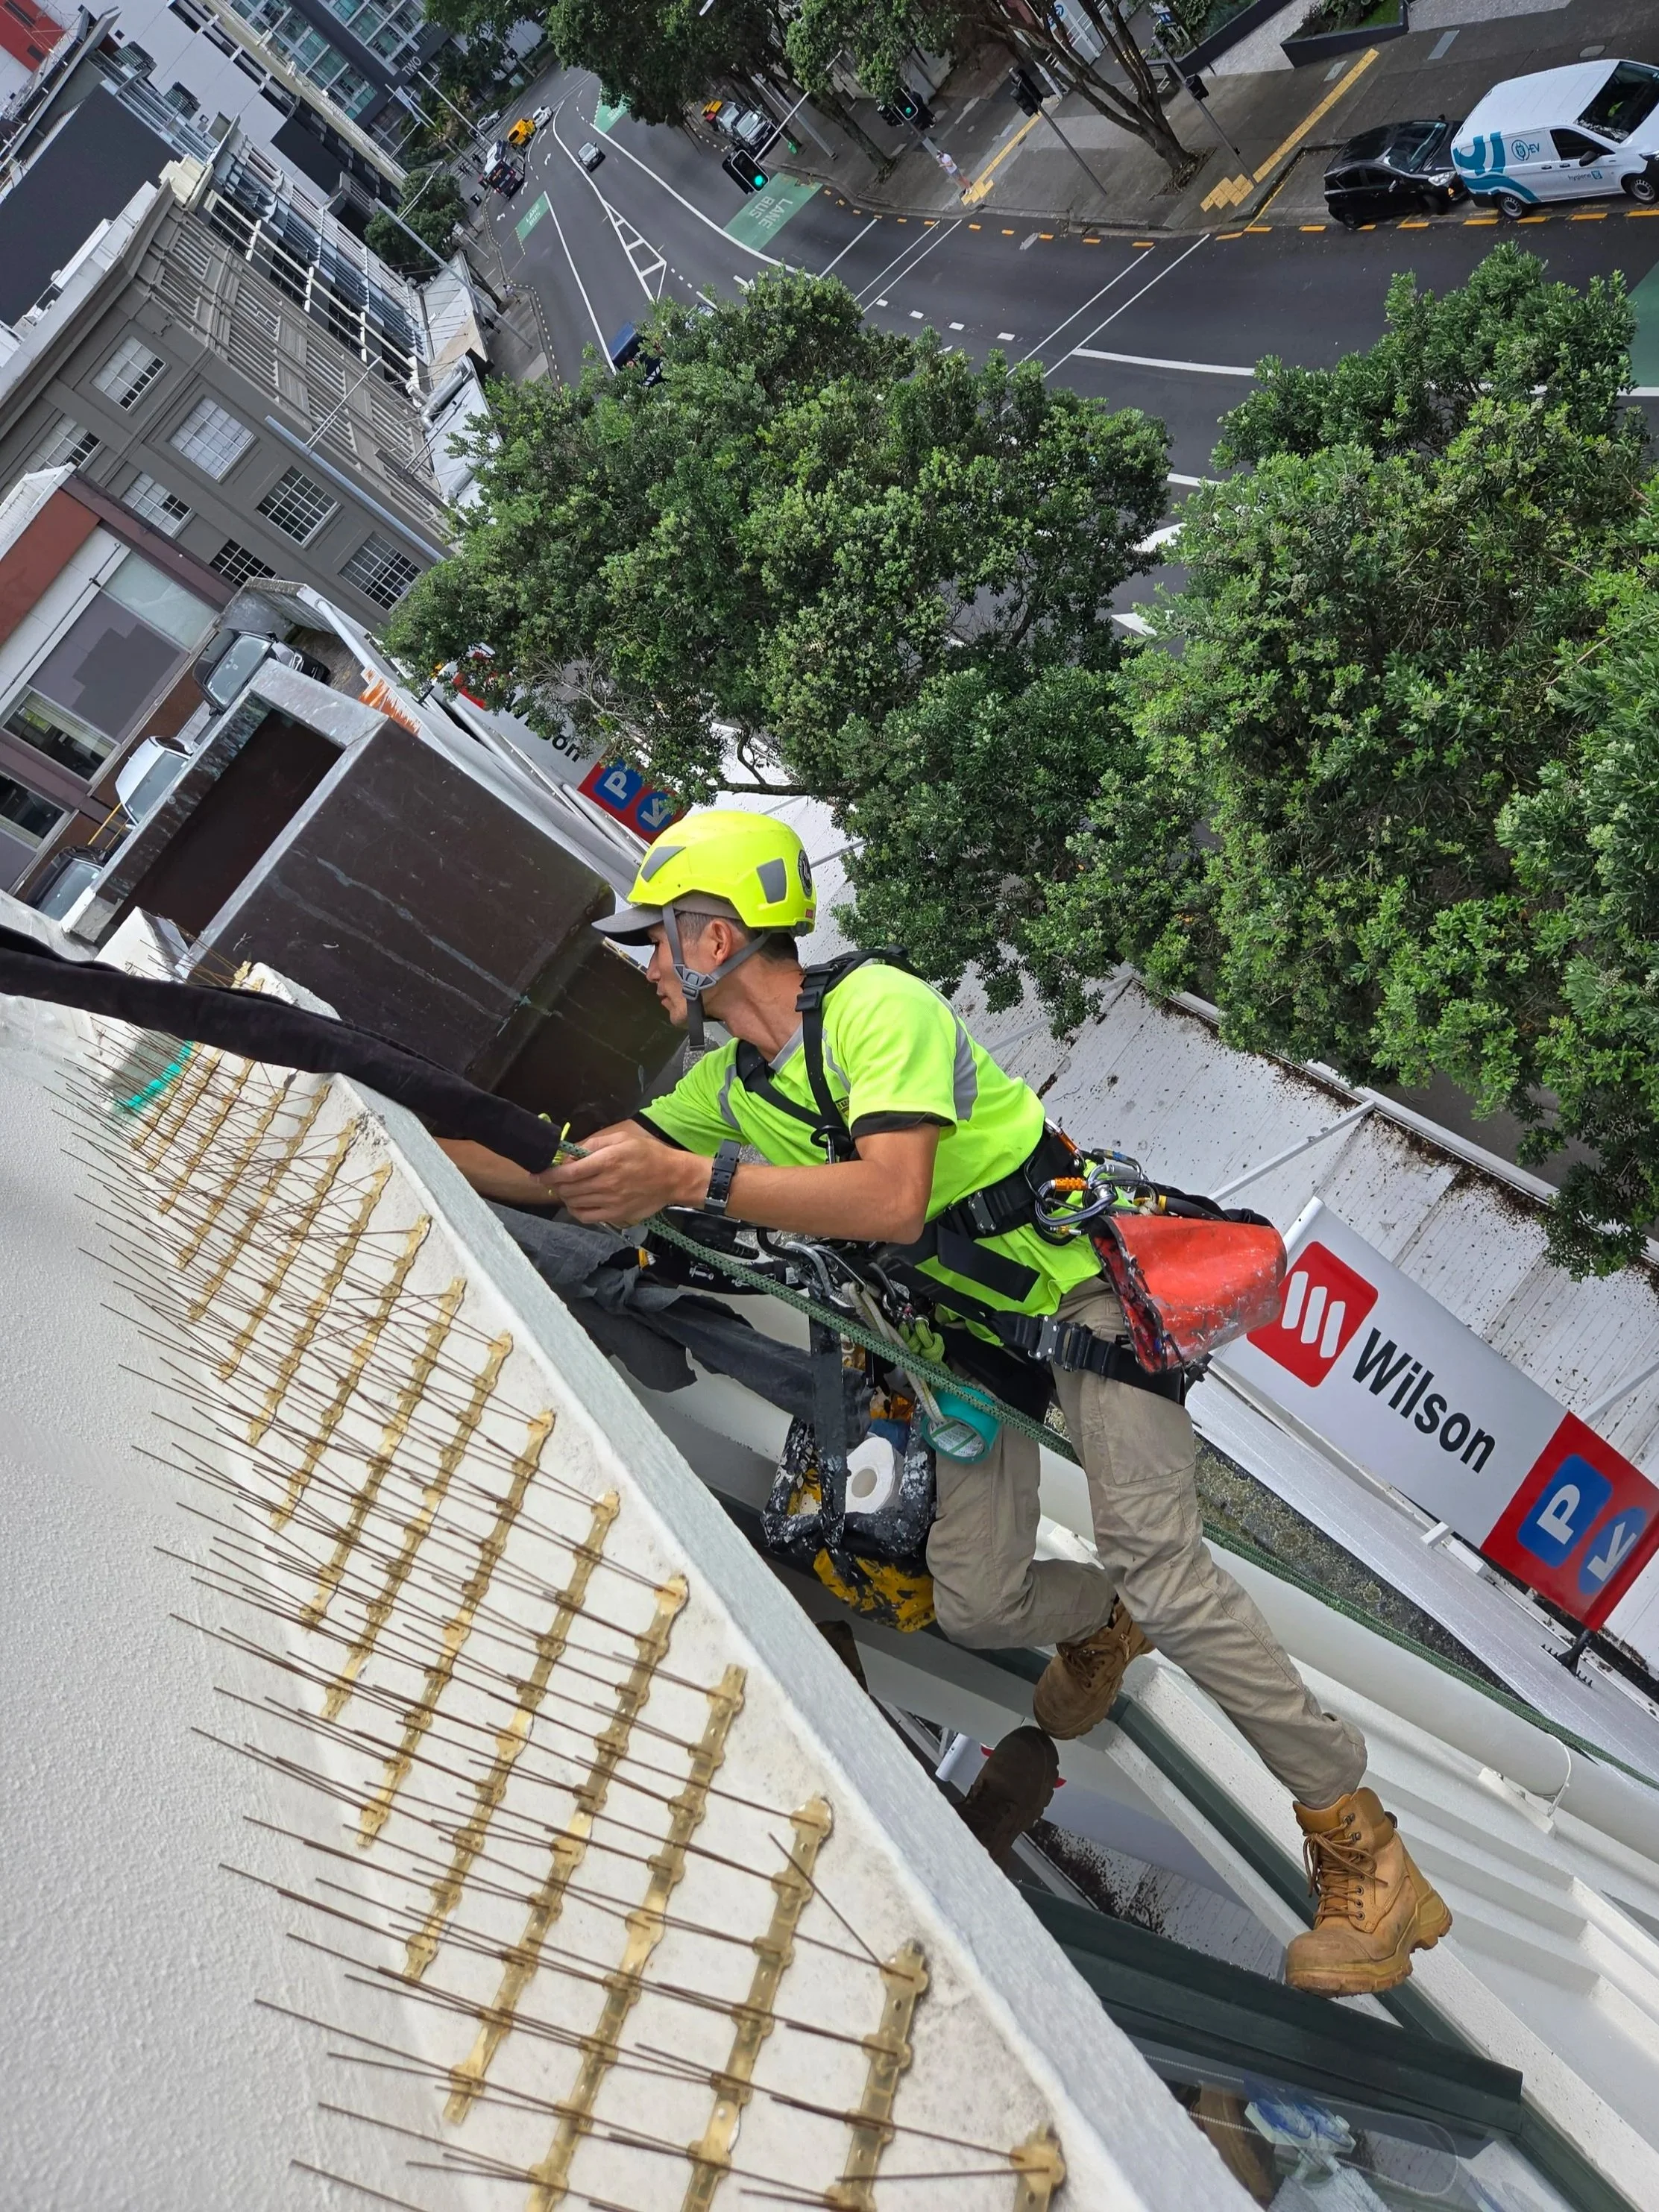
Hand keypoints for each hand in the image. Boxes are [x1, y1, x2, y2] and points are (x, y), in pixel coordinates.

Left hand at [542, 1122, 706, 1225]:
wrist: (673, 1178)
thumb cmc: (647, 1153)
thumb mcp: (621, 1137)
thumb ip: (593, 1144)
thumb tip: (569, 1154)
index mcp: (608, 1161)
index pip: (568, 1171)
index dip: (548, 1174)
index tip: (538, 1173)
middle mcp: (607, 1183)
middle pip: (568, 1188)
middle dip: (555, 1183)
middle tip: (552, 1179)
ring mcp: (611, 1202)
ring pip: (574, 1202)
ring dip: (565, 1195)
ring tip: (567, 1188)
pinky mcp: (616, 1215)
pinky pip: (586, 1216)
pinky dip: (575, 1210)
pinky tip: (577, 1202)